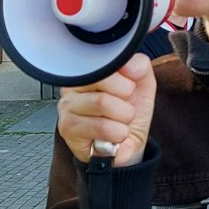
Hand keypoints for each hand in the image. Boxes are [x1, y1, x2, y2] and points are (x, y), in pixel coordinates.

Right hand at [56, 52, 156, 167]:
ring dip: (123, 118)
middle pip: (103, 81)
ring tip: (119, 123)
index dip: (125, 80)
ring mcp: (66, 107)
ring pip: (102, 103)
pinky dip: (117, 133)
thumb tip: (129, 65)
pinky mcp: (67, 128)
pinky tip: (112, 135)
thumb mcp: (142, 85)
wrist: (127, 145)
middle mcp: (71, 87)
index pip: (105, 62)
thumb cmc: (128, 114)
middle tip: (124, 110)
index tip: (127, 92)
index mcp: (87, 72)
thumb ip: (139, 66)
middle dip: (125, 99)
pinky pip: (100, 126)